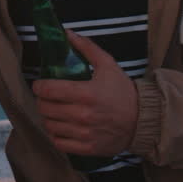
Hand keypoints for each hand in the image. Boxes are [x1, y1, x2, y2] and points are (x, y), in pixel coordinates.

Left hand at [33, 31, 137, 157]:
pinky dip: (55, 135)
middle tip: (46, 97)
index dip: (39, 86)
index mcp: (86, 93)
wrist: (143, 120)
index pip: (49, 90)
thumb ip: (86, 48)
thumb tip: (67, 33)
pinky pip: (59, 143)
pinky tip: (60, 127)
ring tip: (53, 111)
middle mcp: (83, 115)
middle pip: (45, 108)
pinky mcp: (88, 148)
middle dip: (42, 101)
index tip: (40, 85)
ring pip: (50, 126)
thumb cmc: (123, 92)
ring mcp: (85, 134)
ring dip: (47, 117)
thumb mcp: (108, 65)